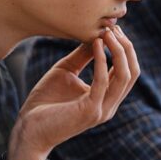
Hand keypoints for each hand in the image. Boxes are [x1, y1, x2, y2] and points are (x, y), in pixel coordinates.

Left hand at [8, 27, 139, 159]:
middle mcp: (110, 105)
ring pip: (125, 76)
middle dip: (126, 48)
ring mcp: (103, 109)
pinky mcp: (90, 111)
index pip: (128, 71)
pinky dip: (102, 60)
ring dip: (119, 51)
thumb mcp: (66, 71)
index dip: (124, 48)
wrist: (28, 131)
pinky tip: (95, 45)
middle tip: (114, 28)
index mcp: (107, 97)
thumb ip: (83, 56)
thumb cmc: (45, 103)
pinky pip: (103, 81)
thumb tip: (96, 35)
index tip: (113, 29)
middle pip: (132, 72)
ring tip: (108, 33)